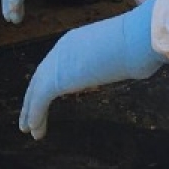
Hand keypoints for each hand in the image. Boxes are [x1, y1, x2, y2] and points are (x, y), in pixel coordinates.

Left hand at [19, 0, 164, 139]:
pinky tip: (35, 130)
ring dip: (30, 111)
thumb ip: (116, 59)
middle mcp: (61, 49)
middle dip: (33, 97)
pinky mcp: (56, 79)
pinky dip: (36, 115)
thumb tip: (132, 65)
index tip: (44, 96)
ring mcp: (57, 63)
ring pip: (36, 90)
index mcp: (75, 40)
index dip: (48, 82)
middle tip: (29, 116)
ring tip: (28, 129)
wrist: (137, 39)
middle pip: (40, 77)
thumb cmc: (139, 43)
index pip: (55, 64)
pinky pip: (40, 100)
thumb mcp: (122, 51)